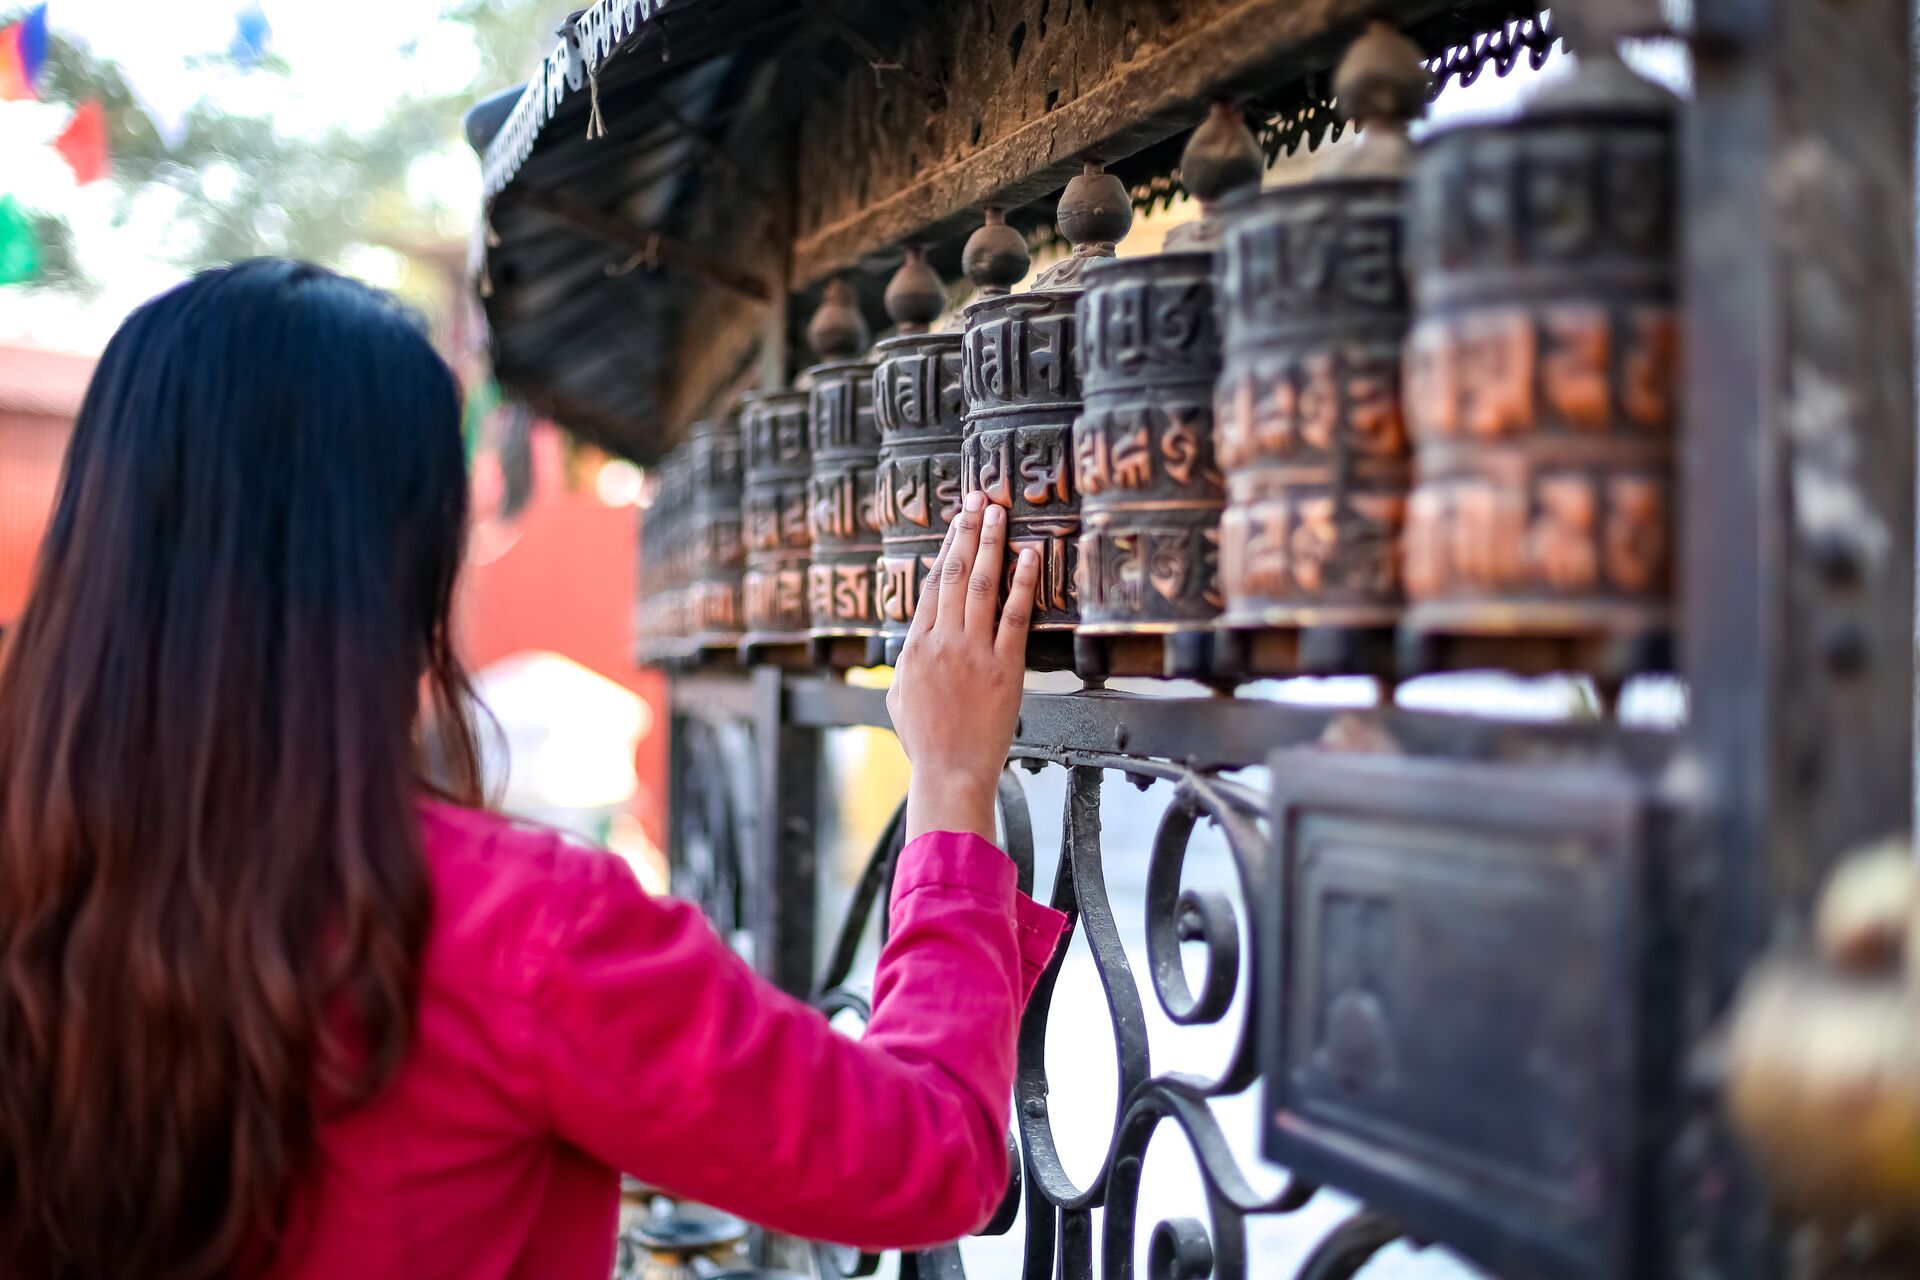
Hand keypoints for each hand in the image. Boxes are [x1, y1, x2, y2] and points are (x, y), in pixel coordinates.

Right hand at [887, 491, 1037, 844]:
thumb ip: (905, 658)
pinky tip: (1029, 556)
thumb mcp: (898, 694)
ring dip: (990, 544)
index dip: (945, 549)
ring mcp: (973, 652)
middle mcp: (941, 641)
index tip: (956, 522)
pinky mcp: (1004, 668)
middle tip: (978, 498)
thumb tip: (912, 634)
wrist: (950, 771)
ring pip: (980, 585)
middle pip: (954, 574)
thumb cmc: (925, 740)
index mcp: (914, 646)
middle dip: (966, 531)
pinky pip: (1013, 615)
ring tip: (999, 512)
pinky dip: (1020, 582)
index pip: (931, 586)